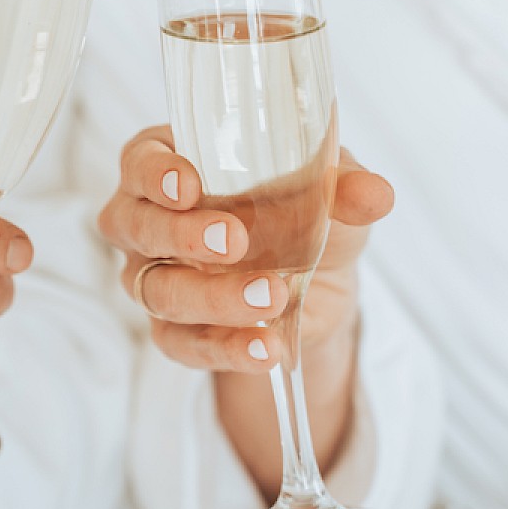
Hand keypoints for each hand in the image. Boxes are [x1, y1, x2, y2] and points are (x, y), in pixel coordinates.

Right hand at [97, 125, 392, 494]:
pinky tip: (266, 348)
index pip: (139, 160)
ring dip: (212, 297)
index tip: (189, 186)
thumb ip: (343, 185)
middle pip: (134, 226)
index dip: (154, 173)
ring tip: (271, 296)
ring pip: (157, 290)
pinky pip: (182, 344)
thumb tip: (373, 193)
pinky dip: (227, 348)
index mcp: (171, 164)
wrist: (320, 279)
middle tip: (234, 241)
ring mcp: (153, 278)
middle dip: (181, 235)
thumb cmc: (304, 209)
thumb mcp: (329, 189)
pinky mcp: (173, 331)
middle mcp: (147, 220)